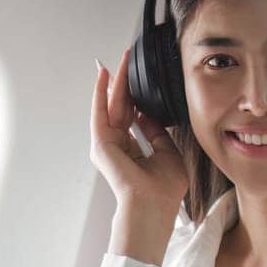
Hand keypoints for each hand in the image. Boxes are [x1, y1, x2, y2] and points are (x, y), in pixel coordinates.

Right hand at [90, 47, 189, 221]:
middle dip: (124, 84)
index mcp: (133, 152)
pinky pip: (99, 111)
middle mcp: (117, 147)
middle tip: (126, 60)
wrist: (152, 206)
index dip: (137, 98)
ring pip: (110, 105)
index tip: (141, 81)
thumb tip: (149, 114)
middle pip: (120, 108)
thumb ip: (158, 133)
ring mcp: (107, 144)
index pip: (133, 118)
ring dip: (114, 82)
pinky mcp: (100, 142)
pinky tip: (104, 75)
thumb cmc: (162, 190)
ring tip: (119, 60)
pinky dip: (100, 92)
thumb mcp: (168, 153)